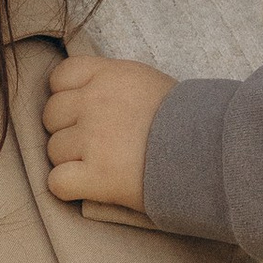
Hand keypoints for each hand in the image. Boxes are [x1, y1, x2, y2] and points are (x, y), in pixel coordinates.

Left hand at [43, 53, 174, 212]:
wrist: (211, 151)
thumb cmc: (185, 119)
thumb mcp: (147, 82)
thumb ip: (112, 83)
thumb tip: (85, 92)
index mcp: (109, 75)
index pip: (59, 77)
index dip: (67, 96)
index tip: (85, 111)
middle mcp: (95, 102)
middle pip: (51, 116)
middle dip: (68, 130)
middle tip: (96, 144)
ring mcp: (93, 139)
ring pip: (53, 151)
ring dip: (71, 161)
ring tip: (103, 165)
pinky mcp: (97, 175)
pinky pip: (57, 182)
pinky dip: (69, 187)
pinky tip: (90, 186)